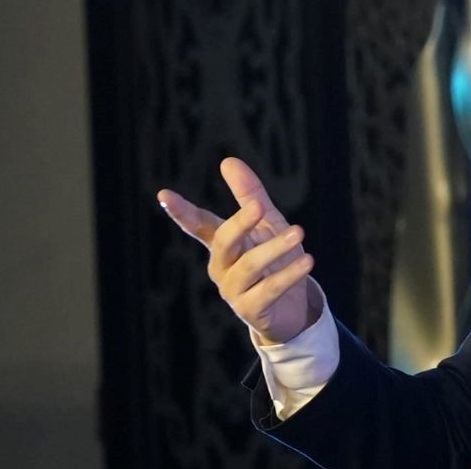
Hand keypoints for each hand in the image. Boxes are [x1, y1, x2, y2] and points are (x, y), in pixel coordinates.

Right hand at [158, 157, 315, 344]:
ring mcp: (233, 291)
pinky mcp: (251, 310)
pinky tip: (306, 261)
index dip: (181, 211)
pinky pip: (268, 290)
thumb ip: (249, 195)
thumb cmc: (275, 260)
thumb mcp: (267, 224)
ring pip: (249, 266)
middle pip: (224, 241)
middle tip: (259, 206)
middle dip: (240, 223)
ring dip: (274, 248)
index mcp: (222, 244)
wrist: (293, 307)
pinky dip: (288, 275)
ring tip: (298, 233)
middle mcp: (222, 267)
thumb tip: (227, 160)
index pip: (198, 224)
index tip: (163, 194)